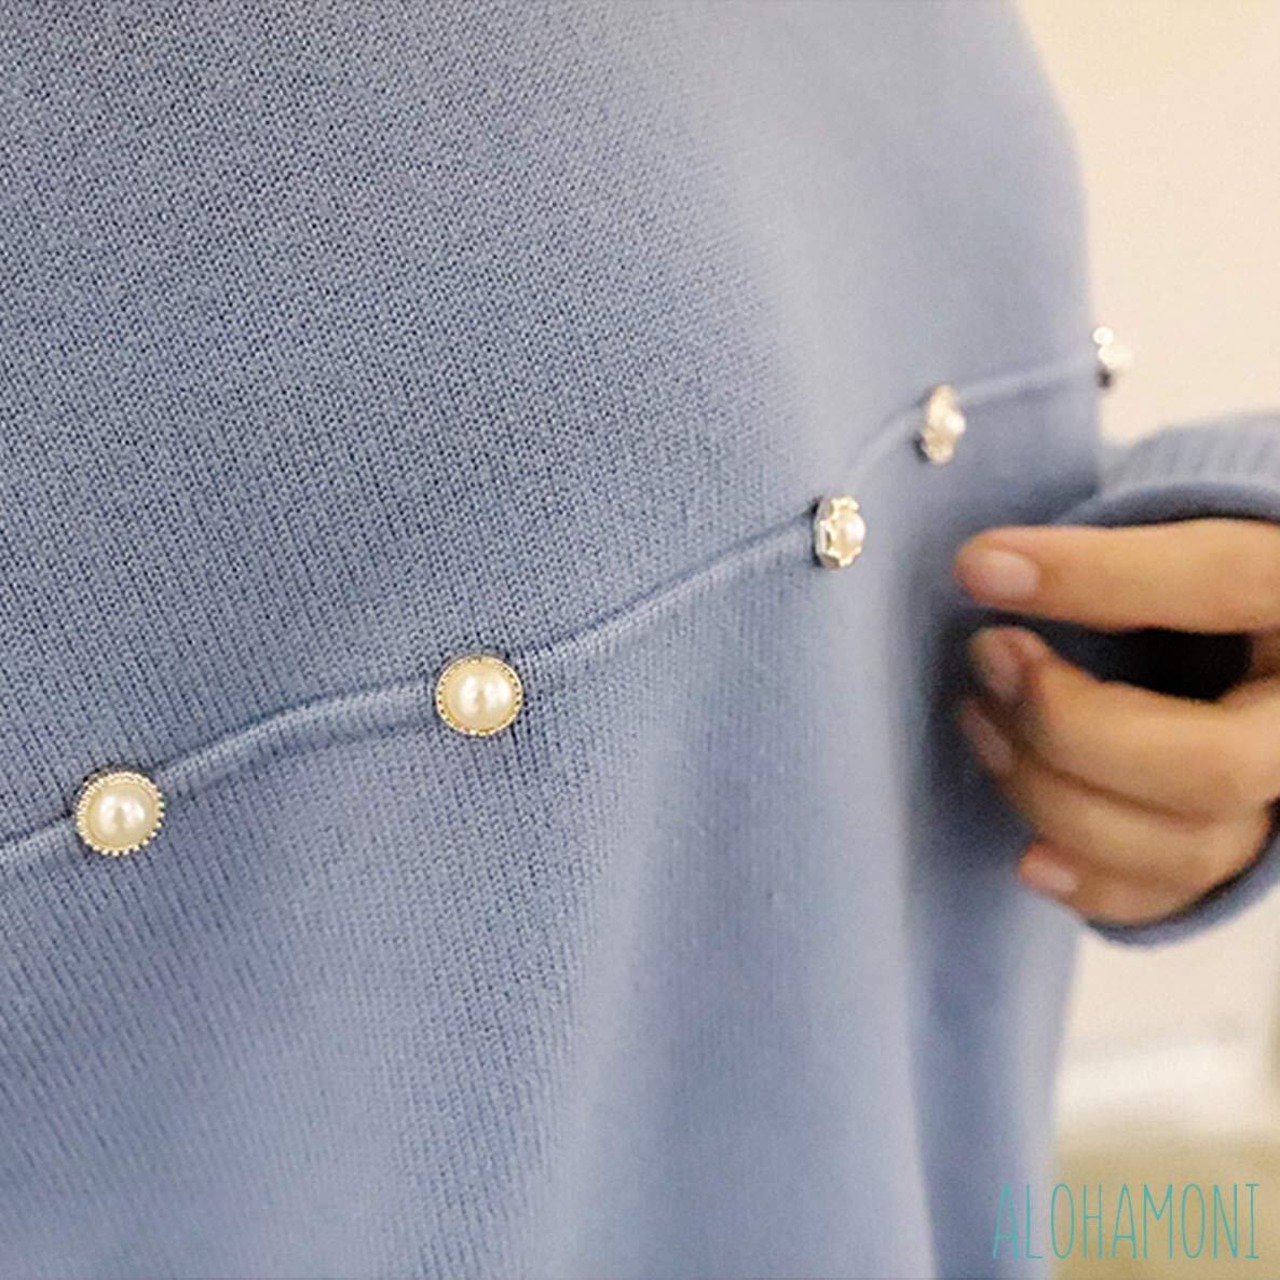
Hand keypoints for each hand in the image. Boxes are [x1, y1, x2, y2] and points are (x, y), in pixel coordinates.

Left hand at [951, 518, 1279, 926]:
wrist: (1241, 651)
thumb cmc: (1197, 578)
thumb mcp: (1185, 532)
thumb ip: (1116, 551)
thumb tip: (990, 570)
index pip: (1225, 579)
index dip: (1093, 576)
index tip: (977, 565)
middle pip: (1211, 767)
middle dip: (1068, 725)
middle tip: (987, 654)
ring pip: (1188, 846)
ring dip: (1054, 796)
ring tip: (979, 721)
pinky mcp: (1242, 857)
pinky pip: (1174, 902)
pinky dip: (1093, 885)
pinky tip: (1028, 858)